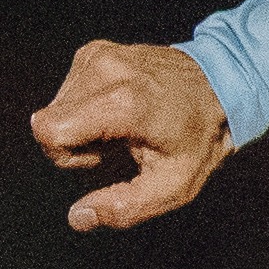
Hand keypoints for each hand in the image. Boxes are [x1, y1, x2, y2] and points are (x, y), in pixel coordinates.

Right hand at [32, 40, 229, 229]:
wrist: (220, 86)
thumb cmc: (198, 139)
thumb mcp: (173, 186)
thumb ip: (124, 207)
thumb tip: (78, 217)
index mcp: (122, 103)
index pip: (49, 132)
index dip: (69, 155)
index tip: (104, 155)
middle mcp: (105, 70)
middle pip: (48, 123)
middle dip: (75, 143)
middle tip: (121, 142)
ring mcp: (98, 56)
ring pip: (56, 108)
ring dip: (83, 125)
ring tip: (125, 124)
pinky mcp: (94, 51)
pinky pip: (68, 92)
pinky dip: (88, 106)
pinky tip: (121, 109)